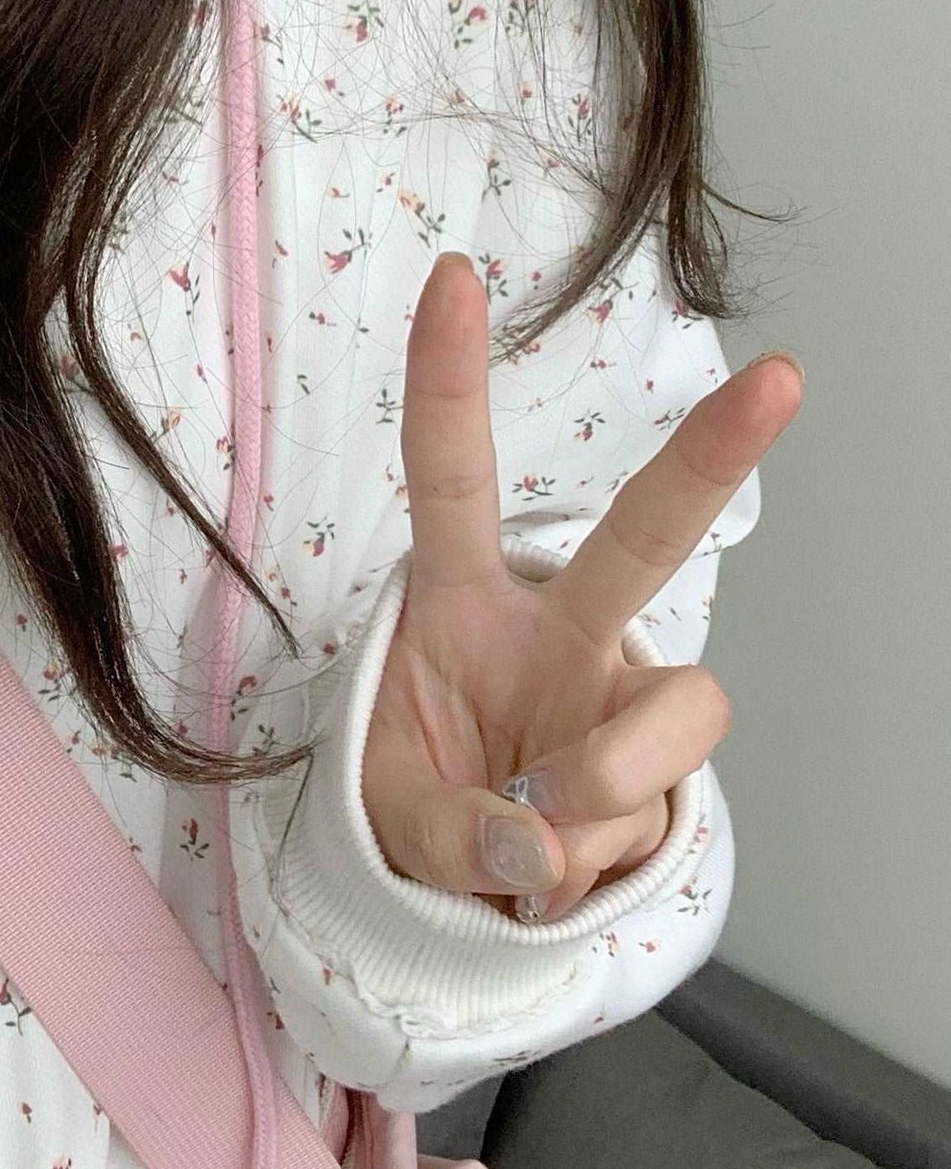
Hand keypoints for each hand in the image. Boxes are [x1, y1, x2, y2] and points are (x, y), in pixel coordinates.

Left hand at [362, 252, 801, 920]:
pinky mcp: (662, 766)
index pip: (449, 475)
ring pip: (680, 700)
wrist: (470, 891)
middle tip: (780, 378)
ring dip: (605, 775)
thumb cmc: (419, 807)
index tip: (452, 277)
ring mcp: (618, 695)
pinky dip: (602, 838)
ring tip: (535, 823)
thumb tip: (537, 841)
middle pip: (640, 536)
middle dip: (708, 459)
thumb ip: (449, 829)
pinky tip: (557, 865)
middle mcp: (552, 628)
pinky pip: (659, 792)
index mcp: (457, 601)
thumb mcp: (388, 817)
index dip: (448, 380)